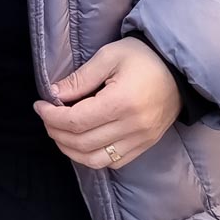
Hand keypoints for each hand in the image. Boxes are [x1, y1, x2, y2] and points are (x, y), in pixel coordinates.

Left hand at [33, 37, 180, 168]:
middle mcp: (132, 126)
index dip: (52, 117)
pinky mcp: (146, 145)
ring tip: (60, 132)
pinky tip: (83, 142)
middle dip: (56, 132)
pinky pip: (113, 162)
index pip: (76, 121)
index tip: (40, 106)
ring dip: (71, 150)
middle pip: (82, 142)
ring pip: (95, 159)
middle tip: (47, 118)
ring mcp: (141, 139)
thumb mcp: (109, 56)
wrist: (180, 70)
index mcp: (122, 102)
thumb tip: (54, 94)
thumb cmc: (144, 57)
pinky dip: (92, 157)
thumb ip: (81, 78)